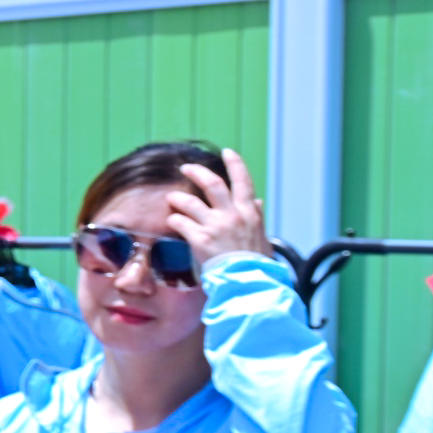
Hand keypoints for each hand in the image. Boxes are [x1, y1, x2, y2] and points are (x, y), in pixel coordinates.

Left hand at [164, 148, 267, 268]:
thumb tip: (257, 201)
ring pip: (190, 202)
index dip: (235, 164)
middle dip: (197, 172)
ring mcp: (216, 225)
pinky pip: (180, 223)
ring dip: (177, 198)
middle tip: (185, 167)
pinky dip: (173, 220)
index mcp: (250, 213)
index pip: (244, 181)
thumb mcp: (261, 236)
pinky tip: (170, 222)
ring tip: (171, 198)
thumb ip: (256, 216)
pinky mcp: (200, 239)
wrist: (249, 281)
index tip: (227, 152)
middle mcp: (233, 215)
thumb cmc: (256, 262)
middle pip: (213, 184)